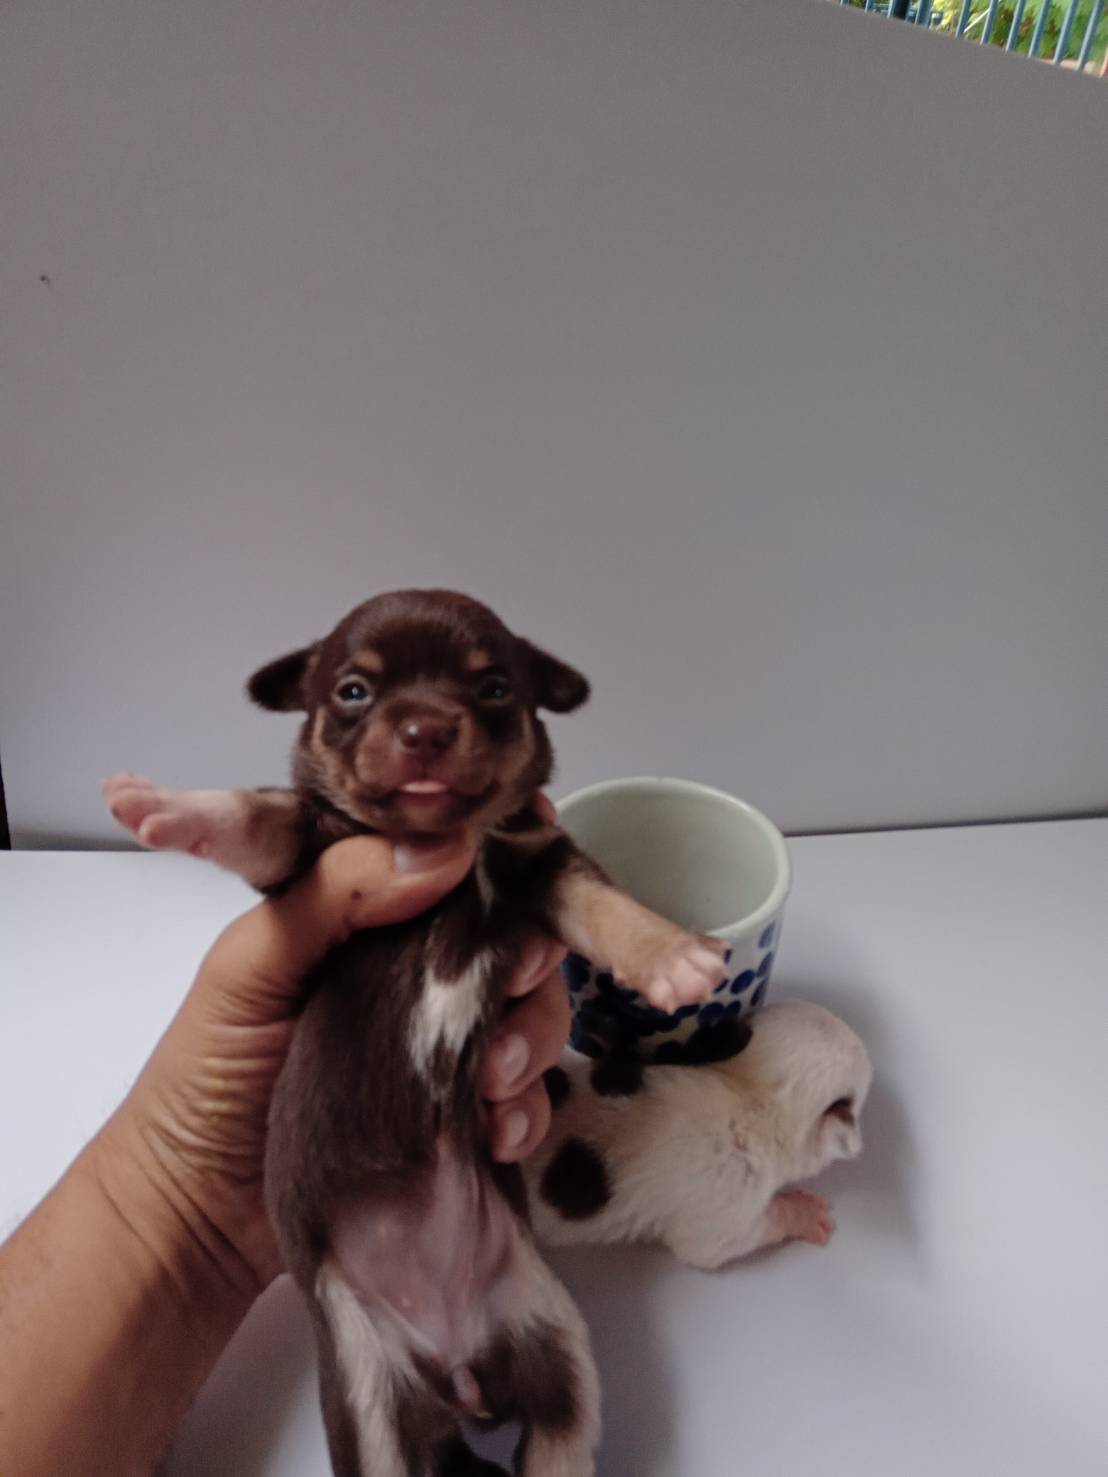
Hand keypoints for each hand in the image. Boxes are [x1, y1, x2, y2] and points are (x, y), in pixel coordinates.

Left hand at [97, 820, 568, 1292]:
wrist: (194, 1217)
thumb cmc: (203, 1077)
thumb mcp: (251, 965)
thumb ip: (336, 893)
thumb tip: (448, 848)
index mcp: (363, 918)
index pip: (452, 871)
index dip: (503, 869)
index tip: (529, 880)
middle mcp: (411, 973)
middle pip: (508, 943)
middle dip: (526, 965)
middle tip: (512, 988)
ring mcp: (438, 1047)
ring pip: (527, 1017)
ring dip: (529, 1041)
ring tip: (491, 1080)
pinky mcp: (454, 1118)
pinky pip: (521, 1101)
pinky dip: (524, 1112)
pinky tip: (496, 1134)